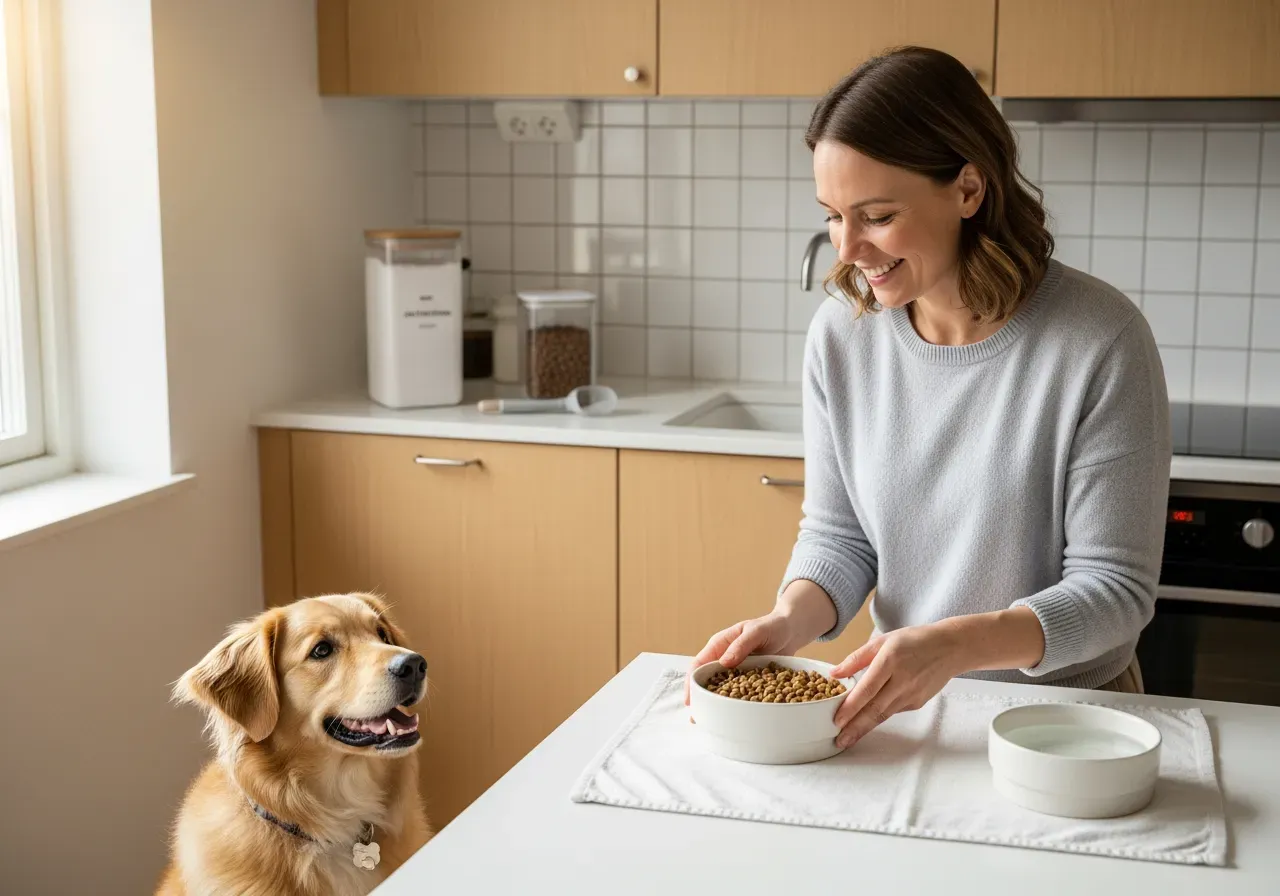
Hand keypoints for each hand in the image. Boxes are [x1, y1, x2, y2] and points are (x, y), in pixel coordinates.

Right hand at [683, 612, 803, 705]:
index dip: (692, 681)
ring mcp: (736, 670)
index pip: (699, 664)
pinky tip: (733, 717)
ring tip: (710, 721)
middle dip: (700, 697)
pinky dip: (734, 704)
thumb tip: (724, 663)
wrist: (790, 631)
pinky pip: (738, 692)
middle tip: (696, 717)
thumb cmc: (772, 626)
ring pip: (720, 689)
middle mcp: (724, 658)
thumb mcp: (756, 632)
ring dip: (715, 703)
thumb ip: (740, 646)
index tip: (690, 698)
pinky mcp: (748, 679)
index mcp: (720, 645)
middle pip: (706, 679)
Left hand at [830, 623, 965, 747]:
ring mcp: (912, 694)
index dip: (852, 706)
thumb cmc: (914, 641)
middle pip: (876, 709)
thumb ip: (857, 658)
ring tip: (847, 739)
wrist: (950, 648)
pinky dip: (878, 718)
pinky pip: (893, 711)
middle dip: (855, 727)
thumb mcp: (883, 641)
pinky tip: (865, 723)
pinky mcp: (917, 703)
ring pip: (884, 715)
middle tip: (839, 741)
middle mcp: (902, 681)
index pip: (868, 689)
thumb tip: (834, 673)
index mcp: (890, 660)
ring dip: (864, 728)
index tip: (837, 720)